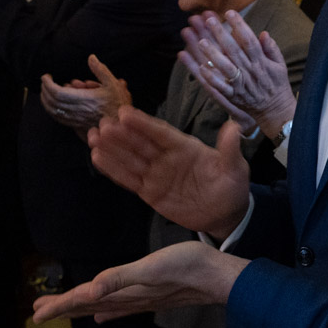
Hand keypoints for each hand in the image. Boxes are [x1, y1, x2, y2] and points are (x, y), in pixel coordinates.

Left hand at [32, 240, 249, 322]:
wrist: (219, 277)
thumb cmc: (188, 267)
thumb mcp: (151, 267)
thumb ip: (120, 278)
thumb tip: (90, 290)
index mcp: (124, 292)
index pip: (84, 300)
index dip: (60, 306)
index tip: (35, 314)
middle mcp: (129, 299)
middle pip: (89, 306)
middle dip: (63, 309)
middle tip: (38, 311)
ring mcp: (141, 299)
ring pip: (103, 307)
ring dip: (81, 309)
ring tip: (62, 313)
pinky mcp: (153, 296)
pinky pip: (121, 306)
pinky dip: (106, 310)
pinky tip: (103, 314)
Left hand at [40, 54, 130, 128]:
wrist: (122, 128)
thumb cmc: (119, 106)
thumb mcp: (113, 84)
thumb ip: (100, 70)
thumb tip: (91, 57)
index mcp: (84, 100)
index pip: (57, 92)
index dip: (48, 84)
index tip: (46, 76)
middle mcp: (77, 111)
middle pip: (52, 101)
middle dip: (45, 90)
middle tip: (45, 82)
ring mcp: (75, 120)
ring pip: (53, 111)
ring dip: (46, 100)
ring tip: (45, 91)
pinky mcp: (76, 127)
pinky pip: (58, 119)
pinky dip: (51, 110)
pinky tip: (53, 104)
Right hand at [87, 106, 250, 237]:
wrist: (225, 214)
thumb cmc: (231, 185)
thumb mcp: (235, 168)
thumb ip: (229, 150)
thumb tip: (234, 127)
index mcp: (185, 147)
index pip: (161, 133)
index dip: (144, 124)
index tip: (125, 113)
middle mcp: (167, 157)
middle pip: (141, 144)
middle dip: (121, 134)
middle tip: (102, 123)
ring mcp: (157, 174)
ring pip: (130, 159)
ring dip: (111, 149)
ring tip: (92, 136)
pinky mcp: (149, 192)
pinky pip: (129, 179)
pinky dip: (113, 169)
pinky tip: (97, 158)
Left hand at [178, 11, 297, 136]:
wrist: (276, 111)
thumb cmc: (277, 85)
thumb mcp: (280, 65)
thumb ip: (272, 49)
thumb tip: (263, 33)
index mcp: (261, 62)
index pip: (249, 40)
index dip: (239, 26)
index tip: (230, 13)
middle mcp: (250, 71)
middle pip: (234, 50)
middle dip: (221, 34)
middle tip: (209, 20)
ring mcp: (241, 84)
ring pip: (225, 67)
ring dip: (213, 54)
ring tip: (201, 41)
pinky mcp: (233, 96)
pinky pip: (220, 87)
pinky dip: (211, 78)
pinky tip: (200, 68)